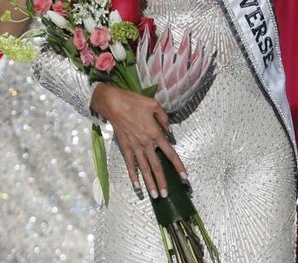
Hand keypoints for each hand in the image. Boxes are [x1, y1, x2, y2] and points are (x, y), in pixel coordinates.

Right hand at [90, 84, 186, 200]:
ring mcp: (135, 147)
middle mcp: (146, 143)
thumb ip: (164, 118)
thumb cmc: (135, 102)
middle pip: (156, 166)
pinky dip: (133, 176)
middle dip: (162, 182)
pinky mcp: (124, 148)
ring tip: (154, 195)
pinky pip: (130, 165)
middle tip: (166, 195)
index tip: (184, 177)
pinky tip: (136, 186)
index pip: (170, 153)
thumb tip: (169, 131)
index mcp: (155, 133)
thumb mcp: (154, 105)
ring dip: (149, 183)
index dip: (178, 166)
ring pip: (144, 169)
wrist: (114, 104)